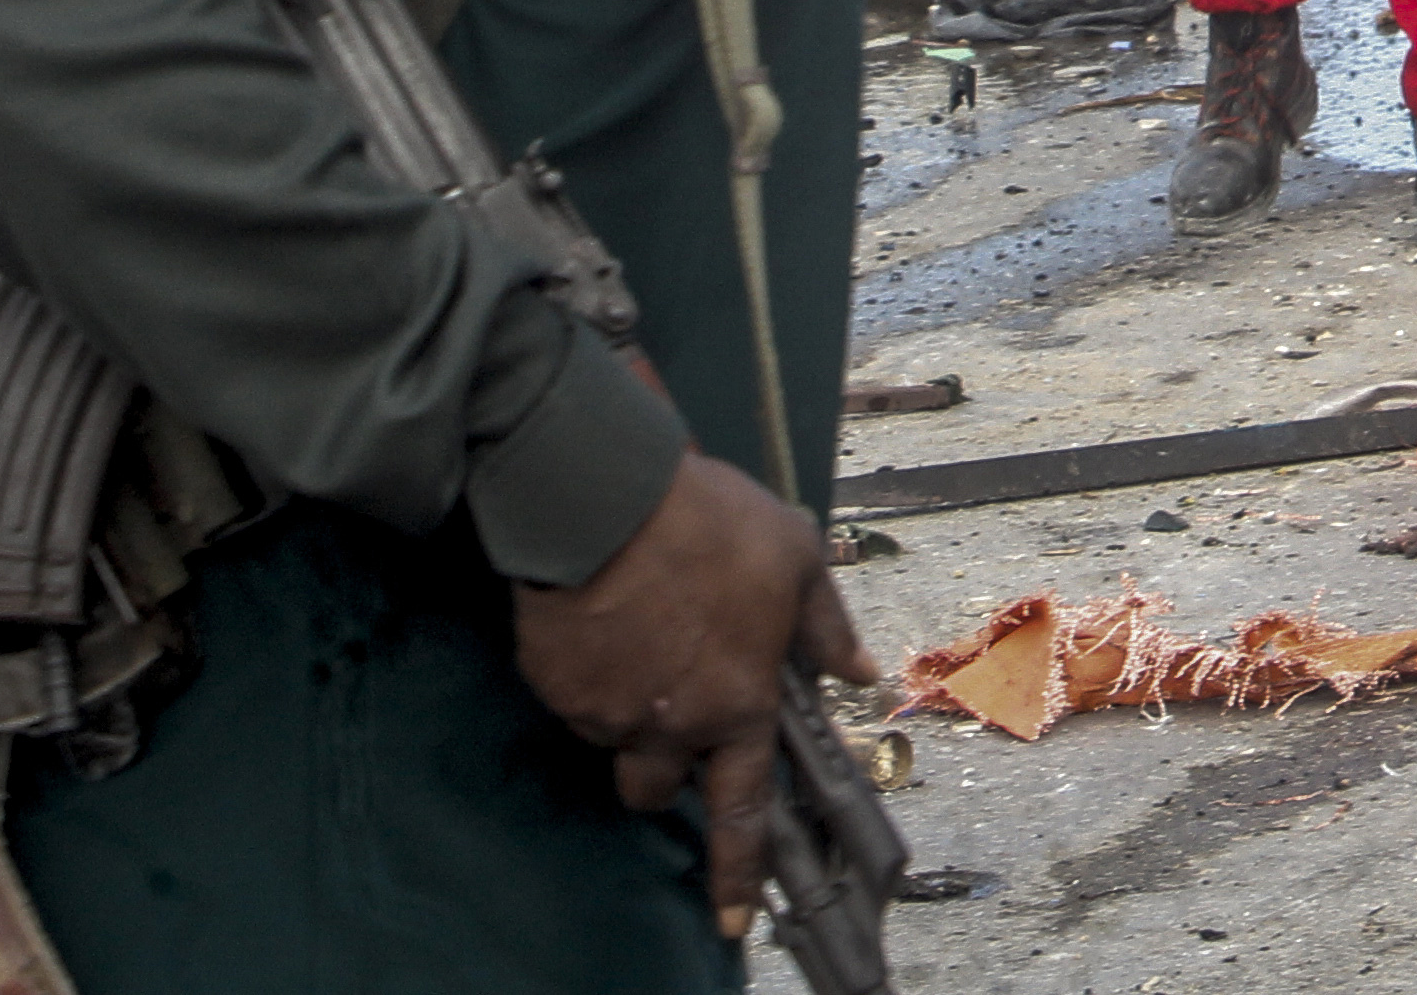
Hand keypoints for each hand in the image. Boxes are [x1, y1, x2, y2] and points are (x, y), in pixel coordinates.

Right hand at [510, 451, 867, 942]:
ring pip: (617, 743)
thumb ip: (825, 626)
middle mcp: (670, 724)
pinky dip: (593, 678)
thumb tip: (860, 671)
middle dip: (668, 766)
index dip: (737, 871)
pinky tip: (609, 623)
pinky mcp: (556, 686)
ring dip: (631, 716)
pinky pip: (577, 704)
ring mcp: (606, 710)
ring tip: (644, 640)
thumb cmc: (709, 522)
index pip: (741, 808)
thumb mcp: (794, 559)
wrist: (604, 496)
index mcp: (737, 703)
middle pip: (661, 789)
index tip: (732, 919)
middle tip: (677, 707)